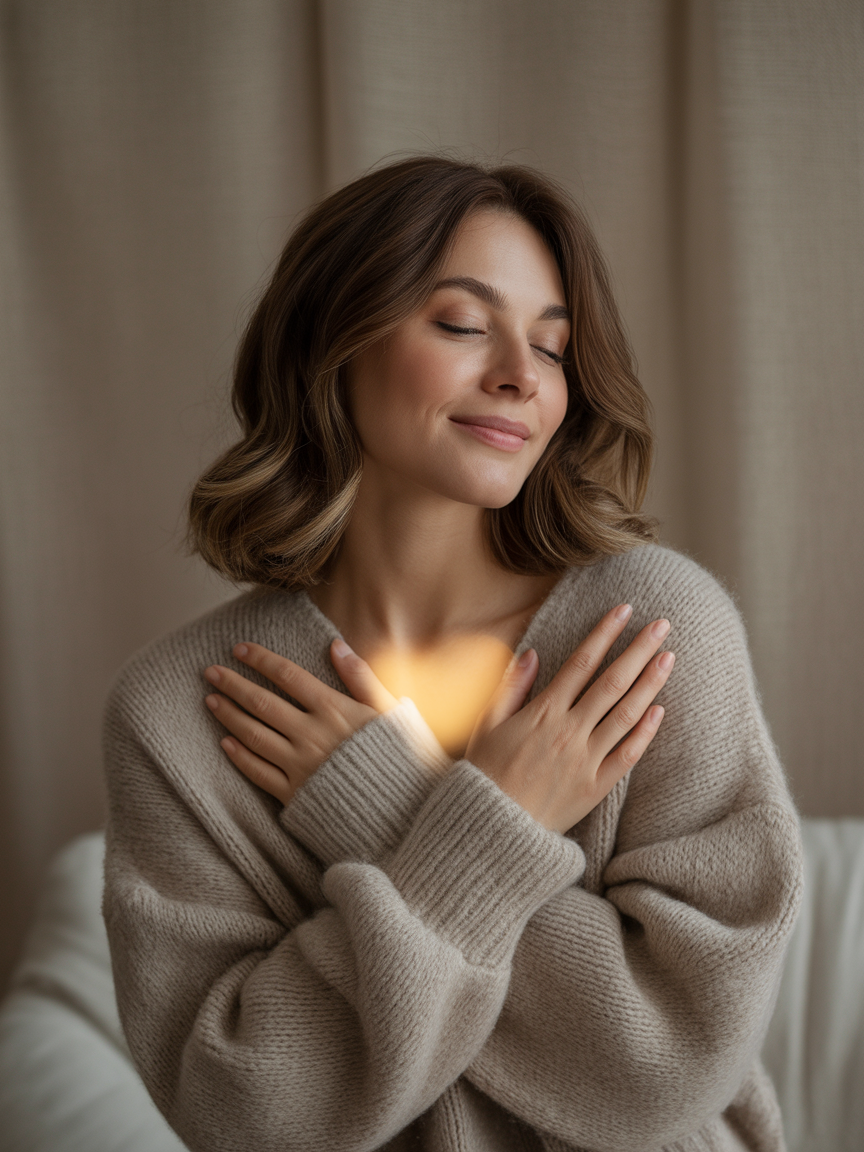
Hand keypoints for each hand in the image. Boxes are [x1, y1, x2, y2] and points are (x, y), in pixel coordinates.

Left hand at [203, 639, 397, 803]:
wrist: (402, 811)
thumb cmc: (399, 756)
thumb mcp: (388, 709)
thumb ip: (361, 676)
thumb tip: (336, 644)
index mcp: (334, 709)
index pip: (288, 675)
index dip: (261, 659)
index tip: (239, 649)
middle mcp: (312, 734)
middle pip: (262, 703)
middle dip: (233, 684)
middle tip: (210, 672)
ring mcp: (300, 765)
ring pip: (254, 735)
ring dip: (229, 715)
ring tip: (211, 700)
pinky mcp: (295, 794)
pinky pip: (259, 772)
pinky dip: (240, 756)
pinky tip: (225, 742)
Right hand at [464, 604, 673, 833]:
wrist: (493, 828)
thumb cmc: (485, 773)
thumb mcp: (486, 724)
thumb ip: (511, 687)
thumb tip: (532, 653)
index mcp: (542, 712)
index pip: (581, 662)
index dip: (604, 633)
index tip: (624, 611)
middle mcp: (568, 731)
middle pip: (612, 682)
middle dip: (638, 650)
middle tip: (662, 625)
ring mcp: (585, 759)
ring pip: (625, 714)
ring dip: (650, 683)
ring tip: (669, 658)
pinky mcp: (595, 787)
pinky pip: (626, 755)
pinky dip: (645, 732)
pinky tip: (660, 710)